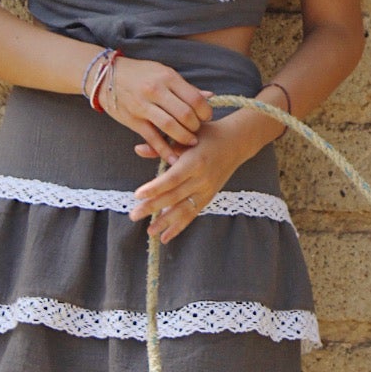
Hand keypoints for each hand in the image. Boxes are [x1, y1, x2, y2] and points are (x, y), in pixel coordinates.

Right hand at [104, 56, 210, 163]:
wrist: (107, 76)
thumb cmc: (140, 73)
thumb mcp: (164, 73)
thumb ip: (185, 87)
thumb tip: (209, 96)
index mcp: (168, 77)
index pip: (194, 98)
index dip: (205, 111)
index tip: (207, 117)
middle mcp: (156, 91)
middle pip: (185, 114)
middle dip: (196, 126)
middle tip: (198, 130)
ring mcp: (143, 106)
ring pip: (170, 126)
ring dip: (184, 138)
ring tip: (191, 142)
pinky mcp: (133, 120)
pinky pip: (152, 138)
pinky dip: (164, 150)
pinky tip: (174, 158)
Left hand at [129, 119, 241, 242]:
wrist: (237, 141)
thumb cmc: (208, 135)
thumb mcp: (186, 135)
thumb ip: (162, 146)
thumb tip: (138, 148)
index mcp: (195, 161)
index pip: (172, 179)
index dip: (155, 188)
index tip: (137, 195)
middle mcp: (202, 178)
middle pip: (174, 197)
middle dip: (153, 208)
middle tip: (133, 216)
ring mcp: (206, 190)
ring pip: (183, 210)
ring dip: (165, 222)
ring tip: (149, 232)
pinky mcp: (209, 197)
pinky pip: (192, 214)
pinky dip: (179, 226)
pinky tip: (166, 236)